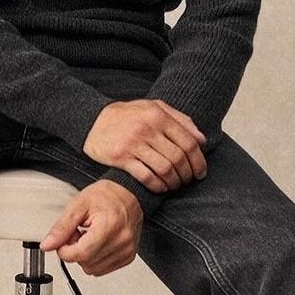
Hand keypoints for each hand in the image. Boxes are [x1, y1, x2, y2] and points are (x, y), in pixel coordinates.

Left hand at [38, 180, 142, 276]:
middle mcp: (121, 241)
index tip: (63, 241)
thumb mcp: (78, 205)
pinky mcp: (128, 257)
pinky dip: (95, 259)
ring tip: (89, 237)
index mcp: (109, 226)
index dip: (65, 250)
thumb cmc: (106, 196)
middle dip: (75, 251)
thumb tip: (48, 245)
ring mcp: (126, 250)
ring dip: (85, 256)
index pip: (81, 254)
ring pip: (93, 270)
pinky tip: (97, 243)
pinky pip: (103, 269)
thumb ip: (61, 227)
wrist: (128, 193)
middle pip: (86, 263)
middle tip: (78, 233)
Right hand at [83, 99, 207, 193]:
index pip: (188, 142)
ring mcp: (133, 144)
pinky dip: (157, 185)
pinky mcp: (121, 158)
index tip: (200, 172)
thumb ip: (180, 119)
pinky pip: (146, 176)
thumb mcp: (154, 107)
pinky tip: (161, 187)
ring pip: (164, 169)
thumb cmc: (127, 115)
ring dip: (174, 181)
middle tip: (188, 181)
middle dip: (187, 174)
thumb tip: (201, 140)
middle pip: (178, 158)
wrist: (93, 120)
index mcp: (158, 115)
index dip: (198, 161)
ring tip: (174, 185)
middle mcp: (147, 129)